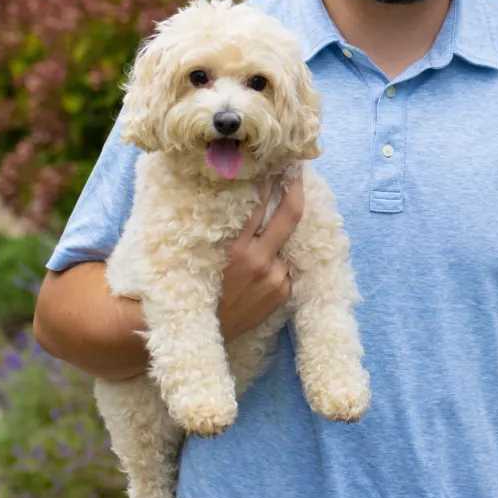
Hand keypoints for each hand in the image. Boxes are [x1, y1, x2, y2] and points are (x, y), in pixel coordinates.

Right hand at [217, 173, 303, 339]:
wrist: (204, 331)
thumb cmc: (199, 287)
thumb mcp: (206, 254)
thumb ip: (226, 231)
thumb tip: (242, 199)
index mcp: (235, 248)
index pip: (259, 205)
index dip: (270, 182)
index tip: (276, 165)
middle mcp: (258, 260)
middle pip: (289, 216)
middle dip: (295, 189)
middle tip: (297, 171)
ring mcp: (274, 277)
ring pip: (285, 245)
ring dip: (277, 239)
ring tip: (263, 240)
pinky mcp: (281, 292)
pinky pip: (284, 269)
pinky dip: (276, 264)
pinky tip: (260, 272)